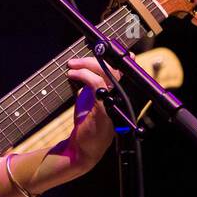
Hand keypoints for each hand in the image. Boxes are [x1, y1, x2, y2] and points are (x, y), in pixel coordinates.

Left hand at [64, 56, 119, 172]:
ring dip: (87, 64)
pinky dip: (84, 75)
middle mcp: (121, 98)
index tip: (99, 49)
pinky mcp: (104, 109)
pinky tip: (73, 75)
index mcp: (120, 94)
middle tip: (76, 60)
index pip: (124, 70)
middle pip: (116, 68)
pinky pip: (97, 84)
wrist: (83, 148)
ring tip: (72, 65)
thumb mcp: (90, 99)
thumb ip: (92, 83)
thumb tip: (83, 65)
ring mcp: (114, 103)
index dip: (115, 57)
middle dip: (96, 58)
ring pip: (107, 73)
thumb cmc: (88, 123)